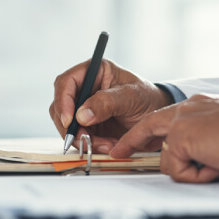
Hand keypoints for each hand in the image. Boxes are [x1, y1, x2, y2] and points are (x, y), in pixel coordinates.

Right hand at [50, 59, 172, 152]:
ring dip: (82, 139)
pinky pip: (79, 137)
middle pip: (61, 106)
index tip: (70, 120)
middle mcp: (85, 88)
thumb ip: (107, 103)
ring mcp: (84, 108)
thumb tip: (81, 115)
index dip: (63, 101)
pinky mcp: (88, 125)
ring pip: (67, 125)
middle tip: (86, 139)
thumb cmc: (148, 98)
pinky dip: (90, 145)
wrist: (157, 118)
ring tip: (106, 145)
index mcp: (94, 71)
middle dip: (71, 126)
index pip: (66, 82)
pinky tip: (107, 146)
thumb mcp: (131, 96)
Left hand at [109, 94, 218, 182]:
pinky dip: (197, 176)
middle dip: (131, 141)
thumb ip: (211, 145)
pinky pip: (178, 171)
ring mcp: (182, 121)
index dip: (152, 130)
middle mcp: (190, 108)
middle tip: (118, 152)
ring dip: (192, 171)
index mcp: (203, 106)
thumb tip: (206, 163)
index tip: (137, 139)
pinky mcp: (180, 137)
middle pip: (149, 126)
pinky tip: (217, 165)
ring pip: (168, 159)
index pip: (169, 117)